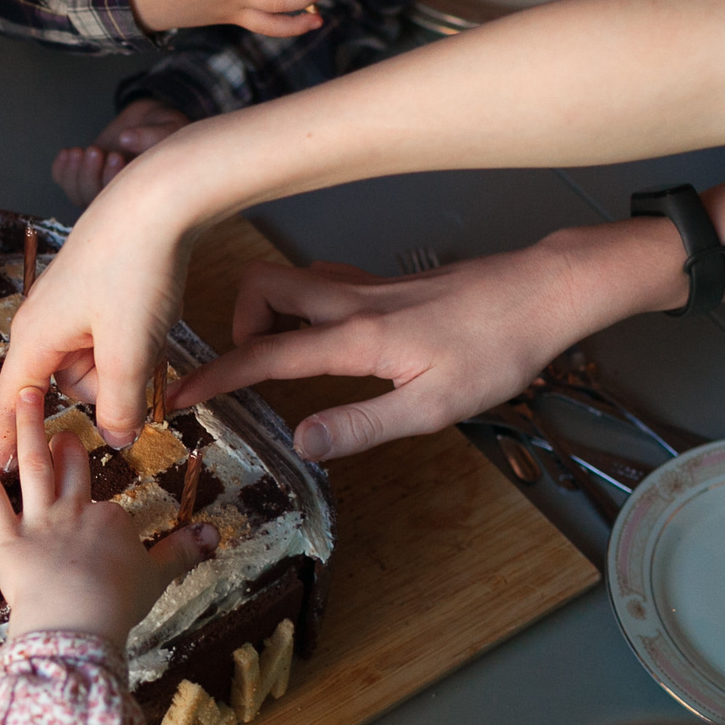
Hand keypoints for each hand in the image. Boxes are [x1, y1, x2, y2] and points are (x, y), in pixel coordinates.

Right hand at [0, 178, 201, 463]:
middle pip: (64, 382)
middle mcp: (43, 318)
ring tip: (151, 337)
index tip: (2, 471)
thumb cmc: (134, 270)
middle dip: (102, 390)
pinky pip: (108, 333)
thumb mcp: (129, 352)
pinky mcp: (97, 286)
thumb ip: (121, 406)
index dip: (9, 439)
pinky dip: (131, 339)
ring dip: (122, 363)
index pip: (12, 402)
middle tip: (137, 371)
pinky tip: (153, 320)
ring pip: (92, 358)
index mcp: (36, 337)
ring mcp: (71, 300)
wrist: (160, 198)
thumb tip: (117, 440)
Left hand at [0, 388, 214, 645]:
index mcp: (109, 521)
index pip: (107, 510)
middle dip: (67, 448)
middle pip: (71, 473)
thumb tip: (214, 533)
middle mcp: (74, 512)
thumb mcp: (158, 576)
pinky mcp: (5, 536)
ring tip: (25, 399)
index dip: (104, 516)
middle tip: (62, 430)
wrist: (78, 622)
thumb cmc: (117, 604)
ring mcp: (39, 521)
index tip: (100, 514)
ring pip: (34, 467)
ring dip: (29, 430)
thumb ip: (182, 552)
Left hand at [51, 100, 190, 207]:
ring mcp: (101, 188)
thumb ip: (152, 135)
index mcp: (144, 192)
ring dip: (73, 174)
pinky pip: (65, 184)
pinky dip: (61, 170)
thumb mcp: (168, 127)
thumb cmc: (164, 128)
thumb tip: (125, 138)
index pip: (121, 203)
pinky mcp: (85, 177)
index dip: (113, 181)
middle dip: (89, 177)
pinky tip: (68, 153)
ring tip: (78, 151)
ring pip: (78, 196)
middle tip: (95, 150)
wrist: (149, 122)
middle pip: (95, 202)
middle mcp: (121, 198)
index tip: (116, 156)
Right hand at [170, 241, 618, 460]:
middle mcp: (354, 303)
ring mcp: (370, 287)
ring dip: (267, 311)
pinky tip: (324, 337)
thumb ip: (361, 426)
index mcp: (357, 338)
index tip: (177, 396)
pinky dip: (301, 305)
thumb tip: (301, 443)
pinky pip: (323, 283)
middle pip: (263, 288)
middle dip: (234, 322)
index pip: (265, 354)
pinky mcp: (389, 284)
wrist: (547, 292)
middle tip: (240, 366)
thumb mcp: (433, 409)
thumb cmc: (499, 350)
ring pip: (292, 281)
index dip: (216, 376)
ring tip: (273, 355)